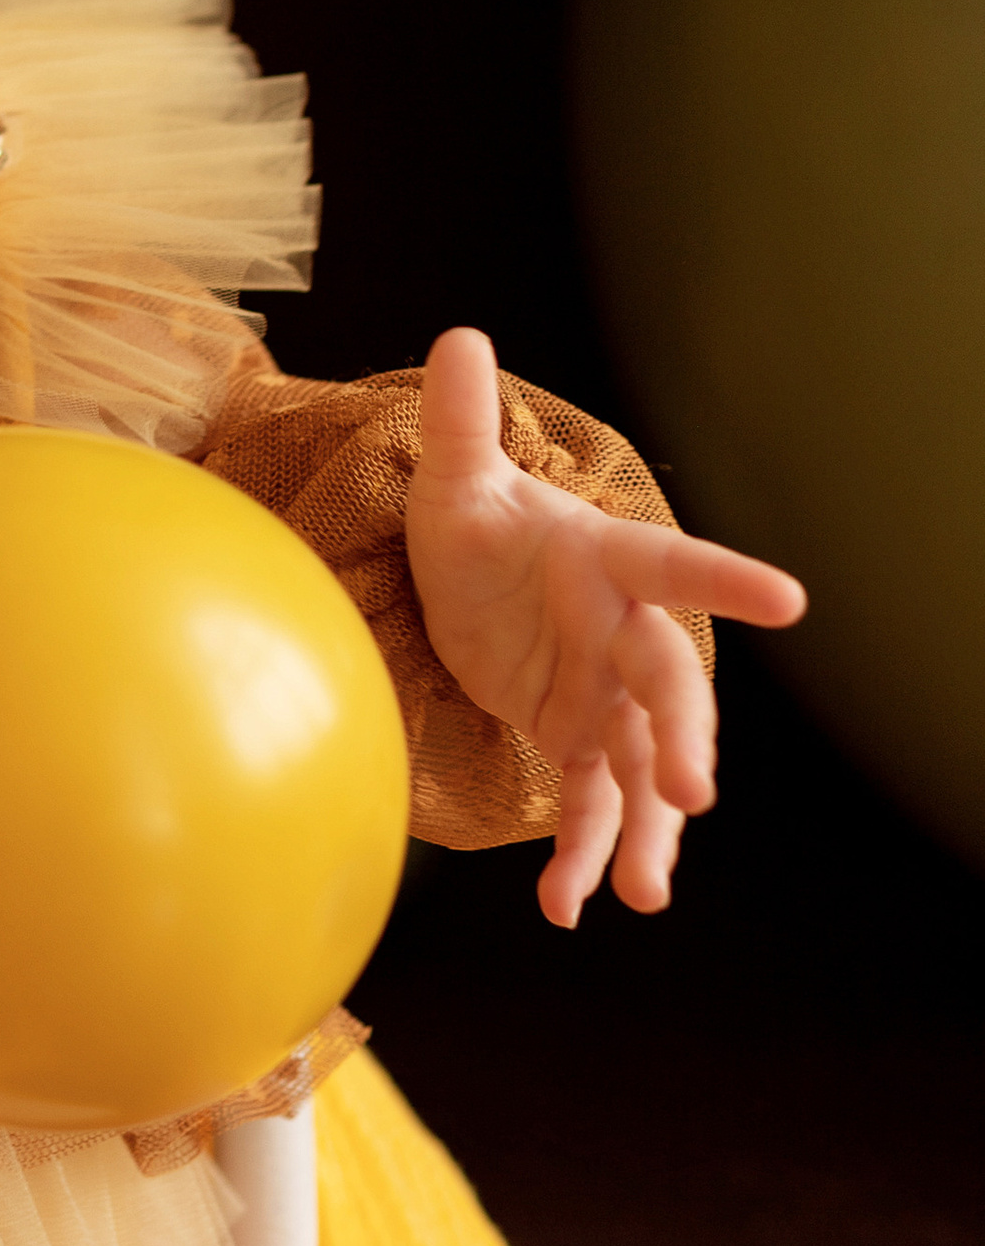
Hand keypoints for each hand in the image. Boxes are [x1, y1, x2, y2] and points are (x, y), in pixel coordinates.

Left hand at [404, 328, 804, 928]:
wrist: (465, 585)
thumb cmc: (474, 523)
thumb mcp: (453, 479)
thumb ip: (460, 420)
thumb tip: (458, 338)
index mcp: (607, 561)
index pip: (674, 567)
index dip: (728, 580)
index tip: (791, 598)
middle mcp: (622, 635)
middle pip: (669, 687)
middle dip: (685, 739)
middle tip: (694, 792)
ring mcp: (607, 698)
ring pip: (645, 766)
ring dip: (650, 828)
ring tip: (644, 891)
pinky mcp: (579, 745)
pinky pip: (590, 807)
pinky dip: (583, 856)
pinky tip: (566, 907)